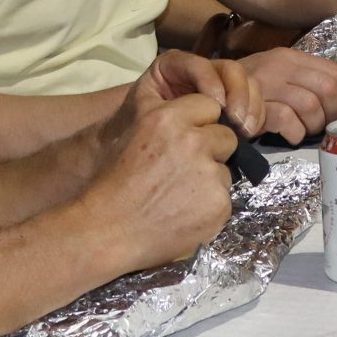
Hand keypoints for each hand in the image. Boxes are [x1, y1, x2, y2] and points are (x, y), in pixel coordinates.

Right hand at [84, 88, 238, 270]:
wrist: (109, 231)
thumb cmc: (115, 184)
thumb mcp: (134, 133)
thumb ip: (169, 120)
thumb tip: (202, 120)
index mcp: (167, 119)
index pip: (209, 106)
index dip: (202, 124)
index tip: (190, 139)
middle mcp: (192, 142)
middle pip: (227, 137)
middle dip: (213, 150)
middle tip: (187, 170)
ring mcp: (209, 174)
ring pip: (225, 171)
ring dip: (210, 181)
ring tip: (179, 196)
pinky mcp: (219, 204)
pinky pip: (225, 199)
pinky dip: (210, 207)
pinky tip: (185, 214)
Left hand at [141, 49, 263, 137]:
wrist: (144, 153)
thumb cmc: (137, 133)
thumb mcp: (142, 116)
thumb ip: (165, 104)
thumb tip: (200, 107)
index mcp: (172, 67)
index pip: (195, 63)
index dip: (208, 79)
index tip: (216, 105)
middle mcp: (199, 72)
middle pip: (229, 70)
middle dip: (237, 94)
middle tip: (236, 121)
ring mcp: (220, 88)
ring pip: (247, 83)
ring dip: (250, 106)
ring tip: (245, 131)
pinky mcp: (234, 106)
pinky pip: (253, 103)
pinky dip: (255, 116)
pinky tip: (249, 134)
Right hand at [237, 46, 336, 143]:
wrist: (208, 92)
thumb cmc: (248, 90)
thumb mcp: (278, 77)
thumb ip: (307, 83)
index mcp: (291, 57)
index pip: (335, 73)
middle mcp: (281, 65)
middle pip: (328, 89)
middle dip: (333, 114)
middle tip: (325, 128)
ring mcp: (266, 83)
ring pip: (310, 105)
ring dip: (313, 126)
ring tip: (304, 131)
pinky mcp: (254, 104)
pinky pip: (288, 119)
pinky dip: (295, 133)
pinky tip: (290, 135)